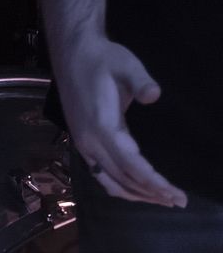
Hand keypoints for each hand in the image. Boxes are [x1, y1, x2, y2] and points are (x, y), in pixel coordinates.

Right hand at [57, 34, 185, 206]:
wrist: (72, 51)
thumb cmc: (103, 58)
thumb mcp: (126, 64)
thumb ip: (141, 81)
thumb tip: (154, 95)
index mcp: (101, 125)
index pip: (131, 164)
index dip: (154, 182)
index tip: (177, 194)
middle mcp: (89, 140)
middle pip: (122, 177)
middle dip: (151, 192)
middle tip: (179, 201)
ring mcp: (82, 142)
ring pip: (109, 180)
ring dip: (135, 194)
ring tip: (161, 200)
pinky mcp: (81, 140)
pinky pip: (99, 173)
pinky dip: (118, 187)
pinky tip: (133, 190)